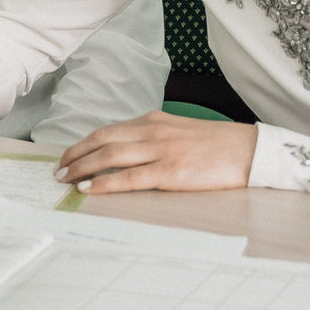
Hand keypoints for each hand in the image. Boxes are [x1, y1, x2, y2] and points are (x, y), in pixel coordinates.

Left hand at [53, 111, 257, 195]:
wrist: (251, 151)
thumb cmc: (220, 145)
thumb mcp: (182, 132)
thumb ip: (156, 138)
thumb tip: (131, 152)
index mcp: (156, 120)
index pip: (110, 129)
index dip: (84, 143)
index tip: (69, 155)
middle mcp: (153, 131)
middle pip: (103, 139)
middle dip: (76, 154)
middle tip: (58, 170)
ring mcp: (161, 150)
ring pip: (110, 155)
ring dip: (83, 167)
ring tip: (66, 179)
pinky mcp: (170, 171)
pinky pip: (129, 177)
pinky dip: (105, 182)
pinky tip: (90, 189)